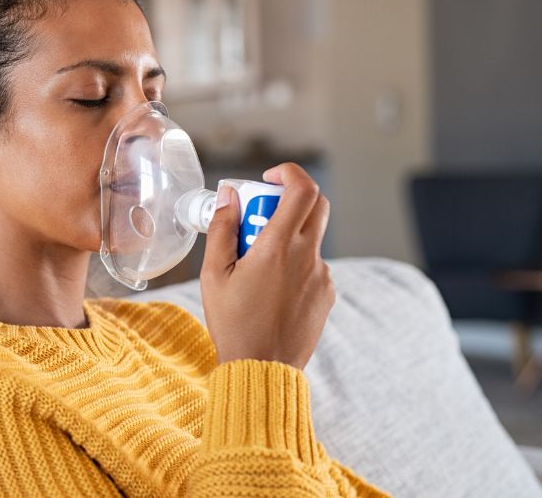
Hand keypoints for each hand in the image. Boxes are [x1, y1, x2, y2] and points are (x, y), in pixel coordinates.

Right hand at [198, 162, 334, 369]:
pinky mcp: (327, 293)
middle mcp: (308, 257)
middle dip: (288, 198)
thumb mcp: (214, 274)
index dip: (289, 173)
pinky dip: (295, 263)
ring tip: (257, 267)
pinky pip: (313, 264)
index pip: (302, 190)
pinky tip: (271, 288)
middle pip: (315, 205)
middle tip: (261, 214)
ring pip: (311, 237)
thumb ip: (222, 229)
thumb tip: (229, 196)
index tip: (268, 178)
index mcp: (278, 248)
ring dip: (288, 236)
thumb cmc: (233, 323)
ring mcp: (322, 276)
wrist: (262, 368)